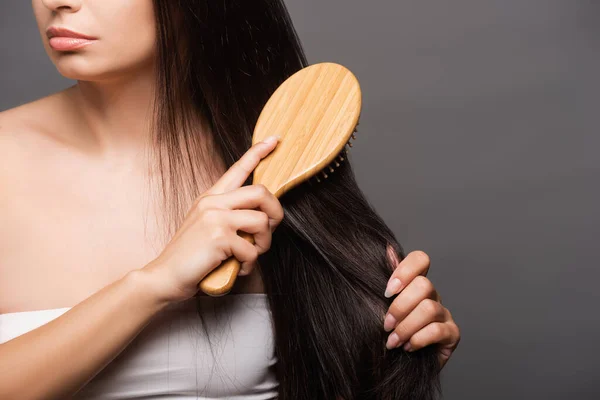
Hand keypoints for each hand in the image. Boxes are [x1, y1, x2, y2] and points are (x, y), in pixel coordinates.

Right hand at [141, 135, 283, 303]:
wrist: (164, 276)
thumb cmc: (190, 257)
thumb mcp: (207, 228)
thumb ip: (229, 217)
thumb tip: (261, 219)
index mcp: (210, 198)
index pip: (237, 169)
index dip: (258, 153)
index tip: (274, 140)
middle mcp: (213, 202)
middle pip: (261, 192)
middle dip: (275, 213)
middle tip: (270, 231)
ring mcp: (215, 218)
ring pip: (262, 221)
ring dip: (263, 244)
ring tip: (250, 256)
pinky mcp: (219, 237)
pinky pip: (252, 250)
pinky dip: (249, 264)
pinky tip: (237, 269)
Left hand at [382, 246, 459, 369]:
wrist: (397, 365)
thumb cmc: (389, 332)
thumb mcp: (381, 306)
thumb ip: (385, 280)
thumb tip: (386, 248)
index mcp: (415, 284)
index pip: (420, 259)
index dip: (405, 270)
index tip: (387, 291)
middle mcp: (432, 295)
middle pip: (423, 285)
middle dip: (400, 307)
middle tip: (386, 325)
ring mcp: (444, 314)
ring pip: (429, 308)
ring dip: (406, 327)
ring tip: (392, 341)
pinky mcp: (452, 334)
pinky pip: (437, 330)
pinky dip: (417, 339)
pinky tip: (407, 348)